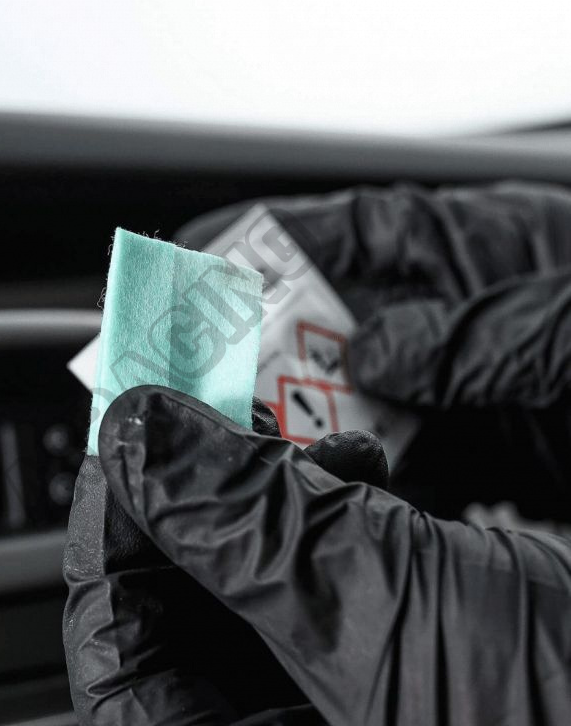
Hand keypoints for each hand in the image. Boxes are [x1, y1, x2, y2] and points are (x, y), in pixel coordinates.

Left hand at [65, 386, 570, 725]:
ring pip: (258, 582)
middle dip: (189, 500)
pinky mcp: (418, 654)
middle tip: (194, 410)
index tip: (120, 444)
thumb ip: (245, 528)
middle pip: (186, 614)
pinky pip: (332, 573)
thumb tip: (137, 439)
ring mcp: (357, 710)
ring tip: (291, 433)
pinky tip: (363, 468)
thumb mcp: (390, 619)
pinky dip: (329, 508)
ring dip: (261, 492)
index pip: (119, 668)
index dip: (109, 543)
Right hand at [180, 183, 570, 522]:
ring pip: (347, 401)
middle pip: (326, 324)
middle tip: (208, 377)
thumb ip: (461, 339)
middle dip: (266, 348)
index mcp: (468, 248)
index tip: (193, 260)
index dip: (262, 242)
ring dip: (303, 423)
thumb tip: (368, 356)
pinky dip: (358, 482)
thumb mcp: (562, 324)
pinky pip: (393, 466)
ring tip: (256, 443)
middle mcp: (448, 317)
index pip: (342, 232)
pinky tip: (328, 493)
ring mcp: (457, 388)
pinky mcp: (476, 453)